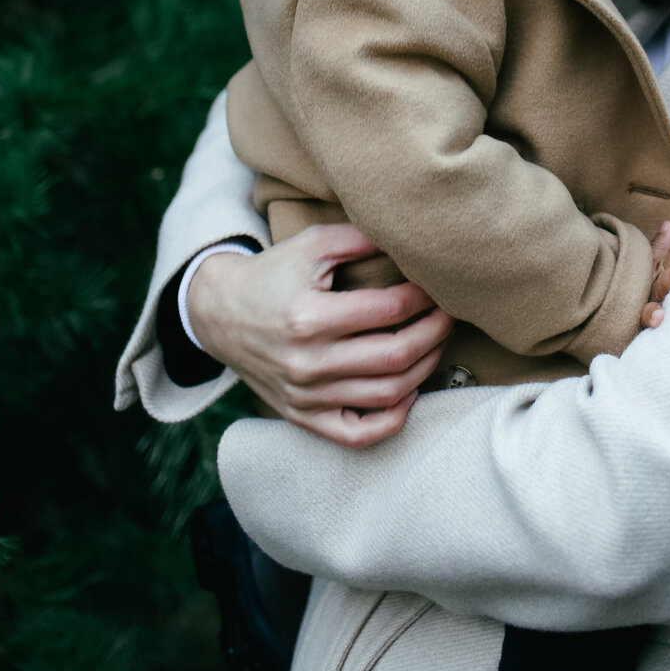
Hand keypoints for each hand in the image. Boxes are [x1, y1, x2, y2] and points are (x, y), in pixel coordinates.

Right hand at [186, 224, 452, 449]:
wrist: (221, 314)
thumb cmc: (273, 274)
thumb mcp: (312, 244)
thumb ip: (360, 237)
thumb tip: (411, 237)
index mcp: (309, 317)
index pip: (389, 310)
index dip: (424, 297)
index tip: (436, 286)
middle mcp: (307, 363)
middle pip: (395, 357)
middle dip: (435, 332)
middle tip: (449, 314)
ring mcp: (306, 397)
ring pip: (386, 395)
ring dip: (424, 369)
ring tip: (435, 343)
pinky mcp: (304, 417)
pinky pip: (359, 434)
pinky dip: (393, 418)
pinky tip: (408, 390)